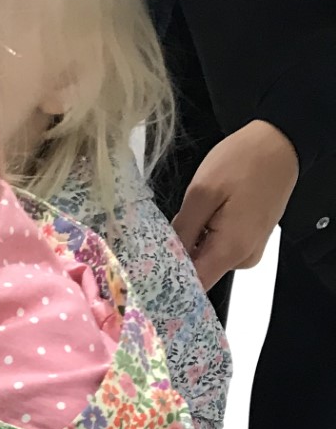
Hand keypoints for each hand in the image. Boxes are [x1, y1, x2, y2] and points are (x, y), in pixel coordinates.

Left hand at [172, 119, 298, 289]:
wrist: (280, 142)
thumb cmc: (245, 161)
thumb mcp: (202, 192)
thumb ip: (183, 230)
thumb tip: (167, 258)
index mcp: (231, 250)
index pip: (196, 285)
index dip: (170, 281)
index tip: (148, 271)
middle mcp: (243, 257)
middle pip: (200, 272)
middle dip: (178, 256)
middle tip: (167, 229)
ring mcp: (249, 249)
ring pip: (207, 258)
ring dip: (191, 242)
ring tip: (192, 214)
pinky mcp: (249, 239)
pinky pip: (219, 246)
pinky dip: (205, 235)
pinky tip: (205, 214)